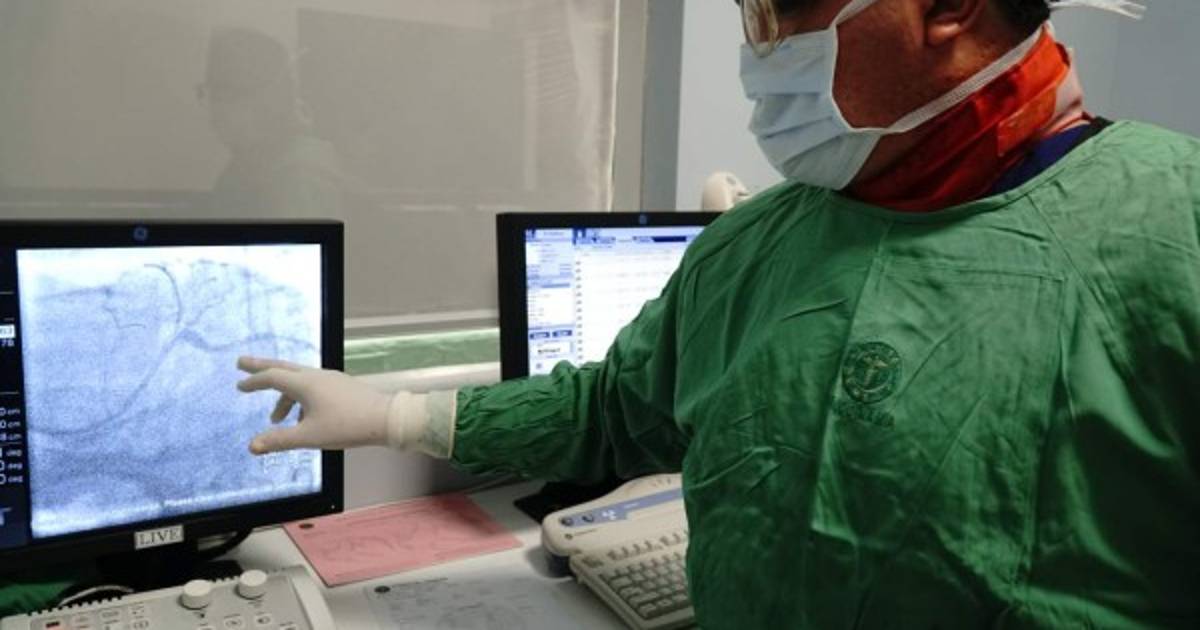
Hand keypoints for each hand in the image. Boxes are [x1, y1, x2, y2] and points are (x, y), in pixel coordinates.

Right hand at [236, 356, 391, 453]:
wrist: (386, 419)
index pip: (272, 377)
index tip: (240, 385)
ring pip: (299, 381)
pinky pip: (314, 387)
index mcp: (305, 383)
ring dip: (284, 396)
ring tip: (277, 419)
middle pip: (283, 367)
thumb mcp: (309, 436)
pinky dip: (301, 398)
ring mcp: (331, 380)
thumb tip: (252, 446)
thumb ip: (279, 440)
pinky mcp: (341, 387)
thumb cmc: (347, 426)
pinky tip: (305, 420)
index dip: (253, 381)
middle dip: (261, 367)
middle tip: (242, 362)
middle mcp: (316, 376)